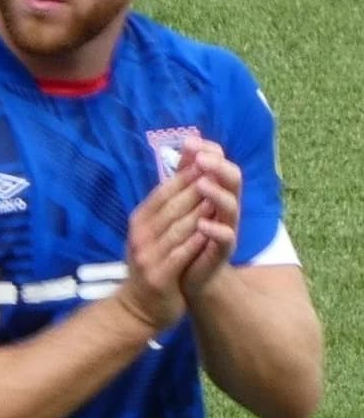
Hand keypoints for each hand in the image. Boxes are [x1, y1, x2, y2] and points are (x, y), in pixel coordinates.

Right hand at [118, 162, 210, 330]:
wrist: (139, 307)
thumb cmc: (153, 263)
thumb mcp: (153, 232)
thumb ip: (167, 205)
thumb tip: (184, 170)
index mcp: (139, 220)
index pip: (162, 192)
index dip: (184, 176)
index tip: (205, 160)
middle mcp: (140, 235)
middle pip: (171, 206)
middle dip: (194, 189)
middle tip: (216, 173)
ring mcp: (147, 255)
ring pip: (177, 228)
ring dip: (198, 212)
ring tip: (217, 199)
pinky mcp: (158, 276)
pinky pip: (180, 254)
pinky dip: (195, 241)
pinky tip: (210, 231)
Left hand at [178, 137, 241, 298]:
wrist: (188, 274)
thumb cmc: (187, 233)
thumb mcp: (184, 201)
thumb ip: (186, 175)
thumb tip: (186, 144)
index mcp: (218, 190)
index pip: (221, 163)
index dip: (208, 151)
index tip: (188, 143)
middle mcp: (227, 206)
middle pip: (233, 179)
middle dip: (218, 166)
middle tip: (200, 159)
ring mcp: (228, 228)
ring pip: (231, 206)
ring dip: (216, 193)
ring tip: (201, 184)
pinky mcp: (223, 251)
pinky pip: (226, 238)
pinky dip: (215, 230)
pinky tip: (202, 224)